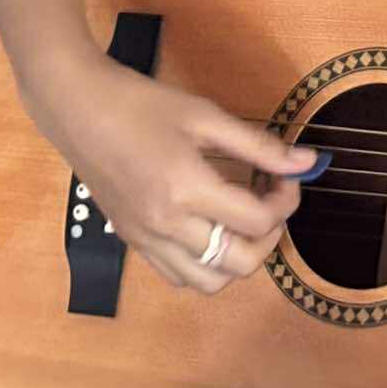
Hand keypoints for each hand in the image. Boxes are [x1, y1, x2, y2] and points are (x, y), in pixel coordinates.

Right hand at [18, 48, 320, 293]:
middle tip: (269, 203)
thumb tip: (308, 162)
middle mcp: (166, 225)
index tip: (284, 174)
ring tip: (242, 221)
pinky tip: (209, 229)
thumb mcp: (206, 116)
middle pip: (240, 264)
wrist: (78, 109)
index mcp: (186, 189)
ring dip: (238, 259)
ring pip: (209, 282)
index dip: (285, 200)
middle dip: (269, 237)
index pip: (257, 221)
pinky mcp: (132, 242)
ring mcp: (146, 240)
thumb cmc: (143, 105)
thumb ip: (259, 146)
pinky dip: (205, 265)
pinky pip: (178, 276)